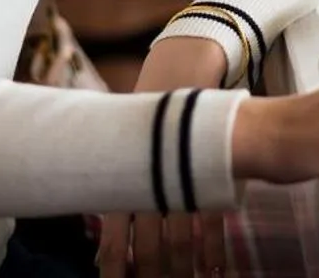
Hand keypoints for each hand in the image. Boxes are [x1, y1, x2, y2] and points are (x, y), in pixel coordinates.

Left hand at [102, 38, 231, 276]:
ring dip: (182, 267)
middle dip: (152, 272)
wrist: (183, 62)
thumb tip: (104, 225)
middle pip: (149, 242)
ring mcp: (182, 175)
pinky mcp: (212, 169)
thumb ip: (119, 175)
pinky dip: (213, 248)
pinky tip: (214, 269)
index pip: (115, 230)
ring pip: (180, 236)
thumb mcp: (128, 137)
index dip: (114, 261)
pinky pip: (212, 218)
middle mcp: (152, 177)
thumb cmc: (152, 110)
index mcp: (126, 170)